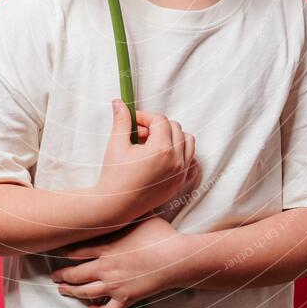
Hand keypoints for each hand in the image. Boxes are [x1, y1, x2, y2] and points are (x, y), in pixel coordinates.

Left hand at [50, 215, 189, 307]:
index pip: (77, 251)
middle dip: (62, 275)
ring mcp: (115, 284)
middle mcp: (106, 267)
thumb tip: (125, 198)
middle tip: (54, 276)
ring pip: (85, 292)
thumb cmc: (160, 235)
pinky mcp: (127, 298)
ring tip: (63, 291)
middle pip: (76, 274)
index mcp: (107, 246)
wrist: (175, 258)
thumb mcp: (141, 216)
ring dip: (72, 292)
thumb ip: (128, 212)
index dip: (64, 253)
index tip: (57, 253)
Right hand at [98, 101, 198, 221]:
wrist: (116, 206)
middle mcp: (176, 160)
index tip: (133, 121)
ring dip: (172, 137)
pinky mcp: (181, 183)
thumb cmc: (114, 175)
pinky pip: (192, 161)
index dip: (145, 117)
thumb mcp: (116, 144)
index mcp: (161, 149)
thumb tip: (119, 101)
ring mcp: (181, 172)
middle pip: (175, 128)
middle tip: (139, 135)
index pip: (160, 120)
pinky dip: (182, 154)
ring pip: (188, 141)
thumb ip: (122, 120)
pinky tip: (165, 157)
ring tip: (152, 144)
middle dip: (157, 126)